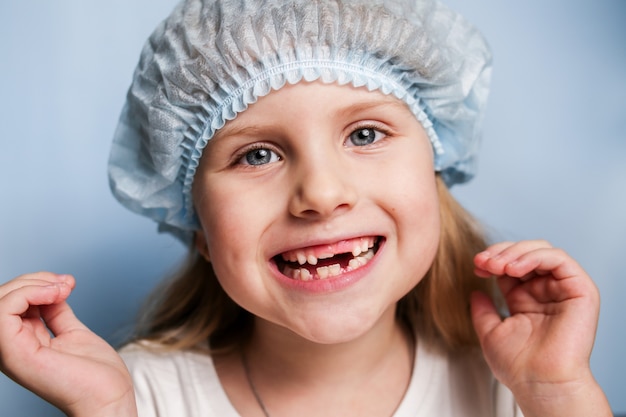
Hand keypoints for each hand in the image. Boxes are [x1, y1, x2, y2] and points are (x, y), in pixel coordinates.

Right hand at [0, 272, 136, 416]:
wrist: (108, 395)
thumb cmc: (95, 373)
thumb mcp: (72, 332)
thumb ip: (57, 313)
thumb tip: (52, 290)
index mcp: (22, 342)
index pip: (12, 301)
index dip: (36, 283)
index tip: (67, 283)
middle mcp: (11, 347)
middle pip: (2, 297)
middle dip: (34, 279)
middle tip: (65, 284)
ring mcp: (10, 351)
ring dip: (32, 284)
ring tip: (62, 289)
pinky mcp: (15, 353)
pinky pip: (3, 311)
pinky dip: (28, 293)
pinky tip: (55, 295)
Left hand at [470, 240, 610, 416]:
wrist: (538, 383)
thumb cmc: (518, 365)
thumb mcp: (490, 331)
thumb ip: (482, 310)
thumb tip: (475, 291)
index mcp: (526, 298)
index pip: (511, 264)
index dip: (492, 258)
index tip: (476, 266)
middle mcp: (546, 291)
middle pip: (525, 252)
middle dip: (501, 252)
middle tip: (483, 262)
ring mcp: (564, 290)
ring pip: (542, 250)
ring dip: (515, 252)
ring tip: (497, 265)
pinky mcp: (580, 291)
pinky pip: (559, 259)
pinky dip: (534, 256)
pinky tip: (514, 268)